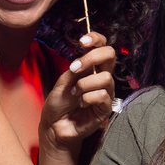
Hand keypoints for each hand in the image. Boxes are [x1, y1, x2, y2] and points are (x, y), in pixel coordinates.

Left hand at [39, 32, 116, 149]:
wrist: (54, 126)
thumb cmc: (58, 103)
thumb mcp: (63, 81)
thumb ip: (75, 68)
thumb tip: (84, 57)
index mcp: (91, 67)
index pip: (101, 46)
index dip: (96, 39)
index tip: (82, 41)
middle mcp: (101, 77)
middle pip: (110, 55)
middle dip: (91, 58)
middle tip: (75, 68)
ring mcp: (105, 92)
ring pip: (105, 78)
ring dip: (85, 85)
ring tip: (74, 94)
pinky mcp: (106, 108)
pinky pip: (103, 95)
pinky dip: (87, 98)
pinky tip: (81, 105)